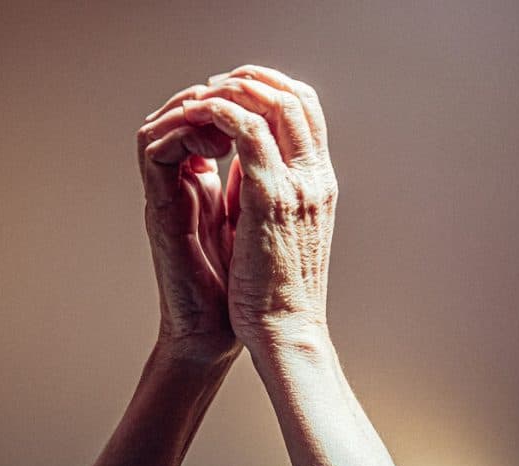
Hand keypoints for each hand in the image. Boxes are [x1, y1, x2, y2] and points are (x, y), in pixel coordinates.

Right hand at [136, 90, 241, 363]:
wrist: (218, 333)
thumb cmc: (242, 288)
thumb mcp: (259, 221)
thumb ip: (256, 185)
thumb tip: (279, 151)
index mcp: (206, 184)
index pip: (207, 121)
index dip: (233, 101)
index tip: (264, 104)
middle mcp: (182, 184)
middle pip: (180, 113)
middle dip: (214, 95)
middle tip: (242, 98)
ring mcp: (167, 196)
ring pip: (159, 124)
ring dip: (194, 109)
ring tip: (227, 115)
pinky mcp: (159, 210)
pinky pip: (153, 152)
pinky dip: (181, 133)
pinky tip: (216, 140)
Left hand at [182, 66, 338, 361]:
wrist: (287, 332)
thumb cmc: (279, 292)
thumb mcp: (281, 231)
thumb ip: (269, 191)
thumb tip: (247, 162)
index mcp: (320, 185)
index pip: (309, 113)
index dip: (273, 89)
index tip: (238, 92)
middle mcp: (316, 178)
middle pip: (297, 97)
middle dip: (253, 80)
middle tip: (216, 83)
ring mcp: (296, 185)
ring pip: (273, 104)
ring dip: (234, 90)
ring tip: (203, 95)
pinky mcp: (269, 198)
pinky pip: (246, 132)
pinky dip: (220, 113)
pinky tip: (197, 117)